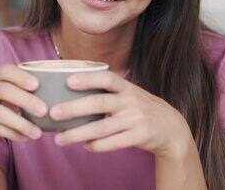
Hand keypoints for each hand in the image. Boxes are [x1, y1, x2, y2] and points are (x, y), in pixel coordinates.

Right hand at [0, 65, 47, 147]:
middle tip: (44, 111)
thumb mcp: (9, 93)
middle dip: (25, 100)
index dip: (20, 76)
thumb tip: (59, 93)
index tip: (37, 84)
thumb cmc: (0, 104)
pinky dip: (11, 133)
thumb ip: (27, 90)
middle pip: (4, 90)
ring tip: (38, 133)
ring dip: (20, 123)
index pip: (5, 70)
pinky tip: (25, 138)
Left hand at [50, 71, 193, 158]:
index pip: (106, 78)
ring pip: (102, 127)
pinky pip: (114, 143)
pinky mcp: (140, 136)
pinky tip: (85, 146)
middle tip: (54, 113)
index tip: (68, 81)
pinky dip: (97, 145)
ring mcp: (136, 119)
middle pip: (99, 103)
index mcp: (126, 87)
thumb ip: (108, 92)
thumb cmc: (140, 109)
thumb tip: (70, 93)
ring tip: (60, 139)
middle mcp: (131, 101)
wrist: (171, 128)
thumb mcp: (129, 94)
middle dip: (74, 108)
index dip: (88, 79)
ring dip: (78, 134)